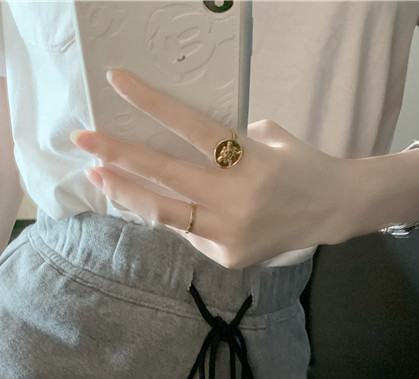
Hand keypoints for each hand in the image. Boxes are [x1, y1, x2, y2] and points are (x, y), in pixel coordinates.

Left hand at [71, 69, 354, 269]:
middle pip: (166, 174)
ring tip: (99, 176)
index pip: (191, 128)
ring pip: (166, 214)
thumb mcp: (269, 141)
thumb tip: (179, 147)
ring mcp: (229, 233)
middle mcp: (236, 200)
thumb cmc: (299, 167)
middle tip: (84, 140)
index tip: (117, 82)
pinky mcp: (227, 256)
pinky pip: (188, 234)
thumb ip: (226, 146)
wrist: (333, 211)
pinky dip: (173, 216)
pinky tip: (159, 204)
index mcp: (250, 161)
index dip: (152, 104)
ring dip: (127, 193)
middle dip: (120, 155)